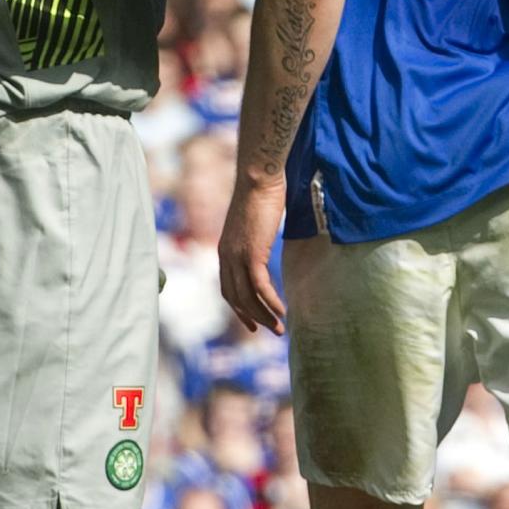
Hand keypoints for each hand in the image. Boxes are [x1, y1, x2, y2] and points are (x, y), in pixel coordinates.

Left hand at [220, 174, 288, 334]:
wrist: (259, 178)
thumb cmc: (260, 194)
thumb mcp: (253, 223)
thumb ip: (254, 239)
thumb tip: (263, 244)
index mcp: (225, 251)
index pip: (228, 289)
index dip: (240, 309)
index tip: (252, 323)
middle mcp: (227, 257)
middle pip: (236, 298)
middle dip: (253, 318)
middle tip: (271, 330)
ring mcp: (238, 256)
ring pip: (248, 296)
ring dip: (264, 315)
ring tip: (279, 327)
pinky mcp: (252, 253)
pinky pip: (260, 286)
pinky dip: (271, 302)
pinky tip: (283, 311)